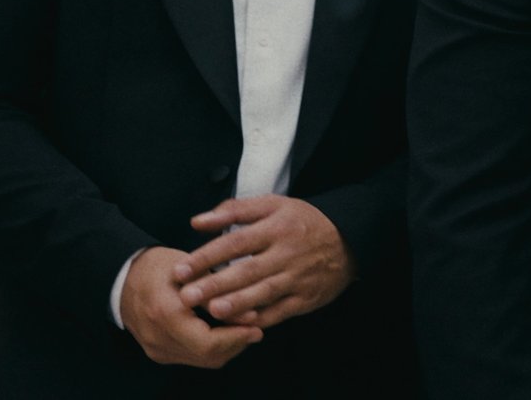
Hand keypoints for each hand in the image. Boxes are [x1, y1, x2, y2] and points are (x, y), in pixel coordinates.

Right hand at [120, 247, 261, 366]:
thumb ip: (219, 291)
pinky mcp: (157, 351)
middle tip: (256, 328)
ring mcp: (155, 348)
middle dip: (236, 343)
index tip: (257, 325)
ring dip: (226, 347)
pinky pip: (191, 357)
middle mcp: (157, 337)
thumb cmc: (160, 266)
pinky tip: (226, 331)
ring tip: (245, 328)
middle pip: (206, 355)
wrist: (124, 278)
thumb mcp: (192, 268)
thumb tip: (251, 315)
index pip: (207, 342)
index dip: (236, 337)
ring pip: (201, 360)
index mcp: (164, 313)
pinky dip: (212, 348)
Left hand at [174, 195, 354, 326]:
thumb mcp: (275, 205)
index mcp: (276, 227)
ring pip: (264, 292)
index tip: (180, 269)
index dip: (206, 256)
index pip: (236, 242)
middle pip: (247, 270)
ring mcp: (298, 277)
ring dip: (237, 303)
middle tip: (187, 296)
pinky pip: (281, 311)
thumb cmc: (303, 222)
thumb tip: (197, 221)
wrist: (350, 239)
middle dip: (215, 285)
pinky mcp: (306, 298)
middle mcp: (287, 253)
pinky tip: (239, 324)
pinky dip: (260, 318)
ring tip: (212, 311)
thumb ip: (235, 210)